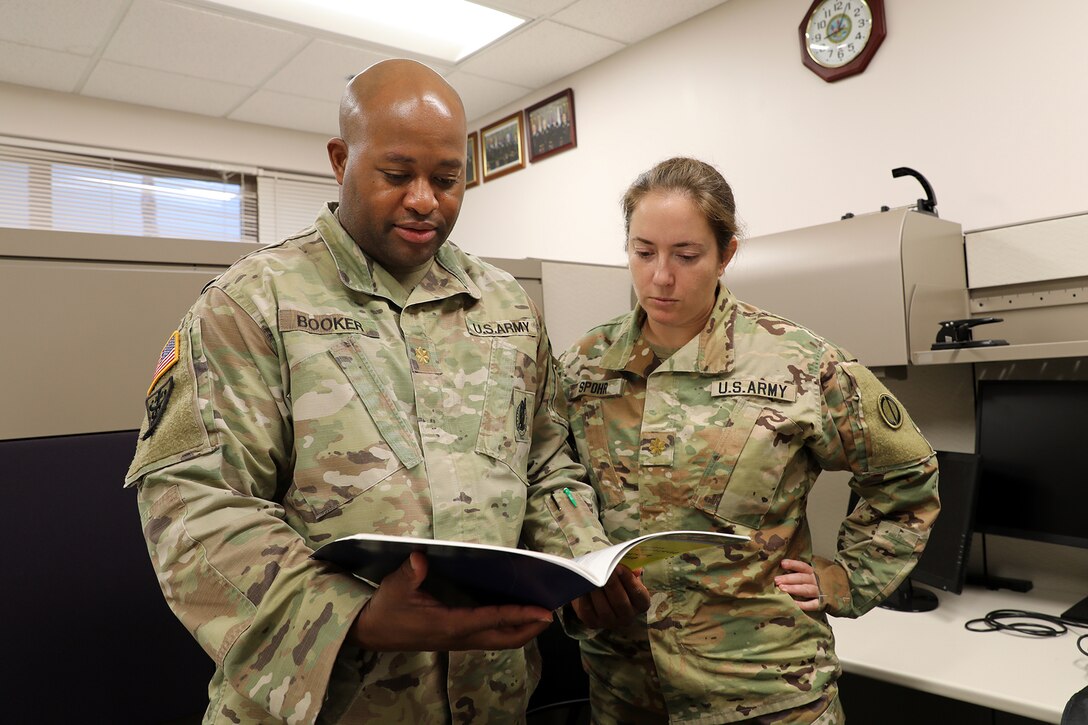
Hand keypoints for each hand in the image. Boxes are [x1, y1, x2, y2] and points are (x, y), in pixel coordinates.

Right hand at [352, 552, 553, 650]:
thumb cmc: (385, 609)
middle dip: (530, 628)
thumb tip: (420, 558)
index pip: (491, 620)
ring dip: (521, 630)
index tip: (542, 611)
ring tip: (539, 614)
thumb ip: (409, 573)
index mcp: (448, 625)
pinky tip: (513, 614)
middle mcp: (458, 637)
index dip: (519, 615)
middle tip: (551, 614)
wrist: (370, 633)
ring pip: (498, 640)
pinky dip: (507, 628)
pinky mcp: (455, 639)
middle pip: (504, 639)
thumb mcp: (394, 588)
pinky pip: (489, 637)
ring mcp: (458, 641)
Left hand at [570, 565, 651, 628]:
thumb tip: (634, 569)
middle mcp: (628, 617)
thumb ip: (630, 569)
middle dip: (611, 585)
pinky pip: (587, 612)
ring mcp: (610, 622)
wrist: (600, 592)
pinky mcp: (593, 623)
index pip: (638, 593)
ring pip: (604, 609)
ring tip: (591, 577)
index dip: (629, 580)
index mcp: (641, 603)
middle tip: (603, 570)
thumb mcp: (626, 573)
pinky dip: (584, 599)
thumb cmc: (617, 580)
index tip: (618, 567)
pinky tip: (582, 586)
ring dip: (597, 592)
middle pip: (621, 603)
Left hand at [775, 559, 821, 611]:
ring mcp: (820, 592)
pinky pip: (812, 604)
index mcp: (813, 572)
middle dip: (788, 579)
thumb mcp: (812, 574)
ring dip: (794, 589)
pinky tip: (793, 604)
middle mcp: (816, 581)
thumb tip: (782, 568)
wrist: (837, 593)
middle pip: (802, 578)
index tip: (782, 563)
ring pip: (806, 590)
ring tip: (782, 589)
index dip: (793, 564)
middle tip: (777, 580)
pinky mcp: (822, 604)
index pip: (803, 566)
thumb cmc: (817, 583)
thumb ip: (799, 572)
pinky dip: (803, 605)